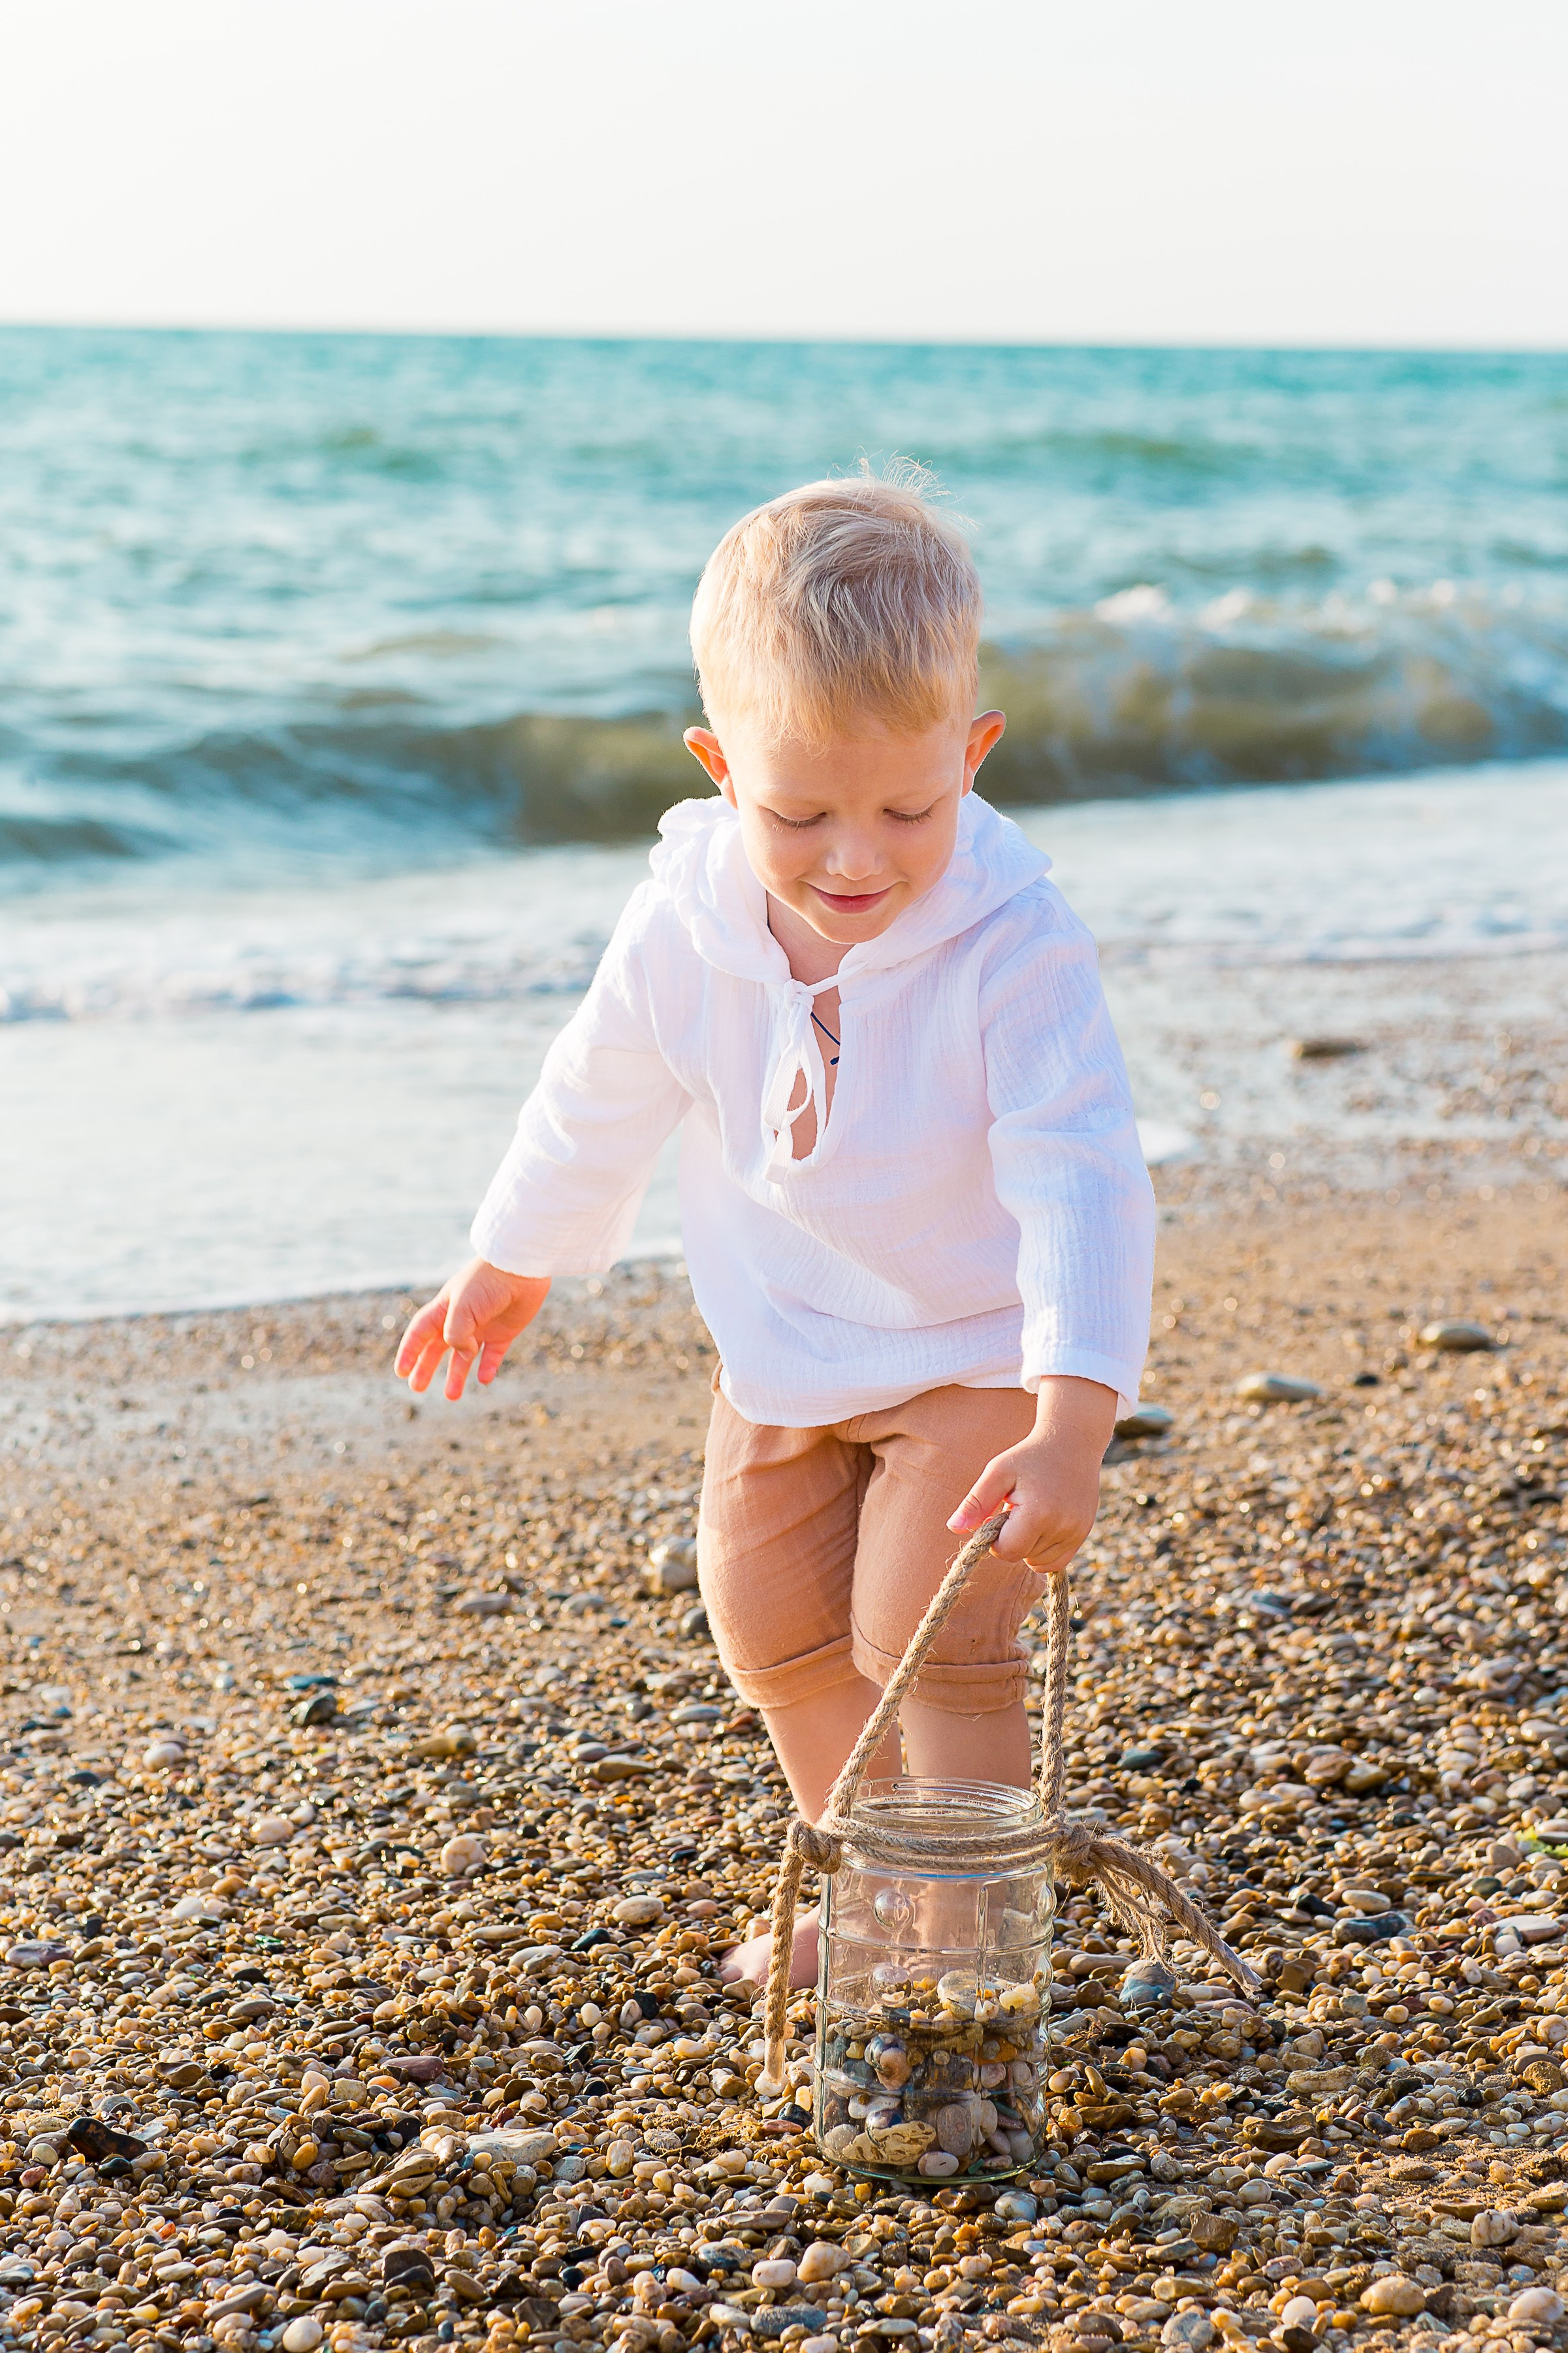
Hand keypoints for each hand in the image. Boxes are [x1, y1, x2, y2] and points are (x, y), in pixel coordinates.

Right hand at [394, 1257, 550, 1400]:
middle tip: (416, 1388)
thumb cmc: (487, 1283)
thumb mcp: (462, 1307)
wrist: (521, 1269)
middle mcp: (461, 1319)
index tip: (400, 1372)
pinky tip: (484, 1380)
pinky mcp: (504, 1333)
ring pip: (464, 1357)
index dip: (409, 1352)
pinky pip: (492, 1356)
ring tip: (451, 1396)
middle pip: (437, 1348)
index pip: (420, 1333)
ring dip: (456, 1375)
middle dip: (426, 1367)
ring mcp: (482, 1328)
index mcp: (444, 1308)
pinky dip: (487, 1368)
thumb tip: (464, 1354)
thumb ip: (456, 1334)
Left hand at [947, 1376, 1117, 1567]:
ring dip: (1028, 1545)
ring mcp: (1076, 1532)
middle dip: (1012, 1538)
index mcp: (1038, 1513)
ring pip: (1039, 1562)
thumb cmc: (1029, 1456)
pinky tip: (1041, 1526)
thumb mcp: (998, 1472)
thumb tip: (954, 1528)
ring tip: (1032, 1512)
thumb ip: (976, 1502)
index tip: (998, 1514)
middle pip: (1022, 1557)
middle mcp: (1062, 1527)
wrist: (1072, 1441)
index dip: (994, 1538)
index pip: (1006, 1551)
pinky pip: (1057, 1562)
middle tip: (1016, 1507)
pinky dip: (1044, 1551)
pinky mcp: (1084, 1533)